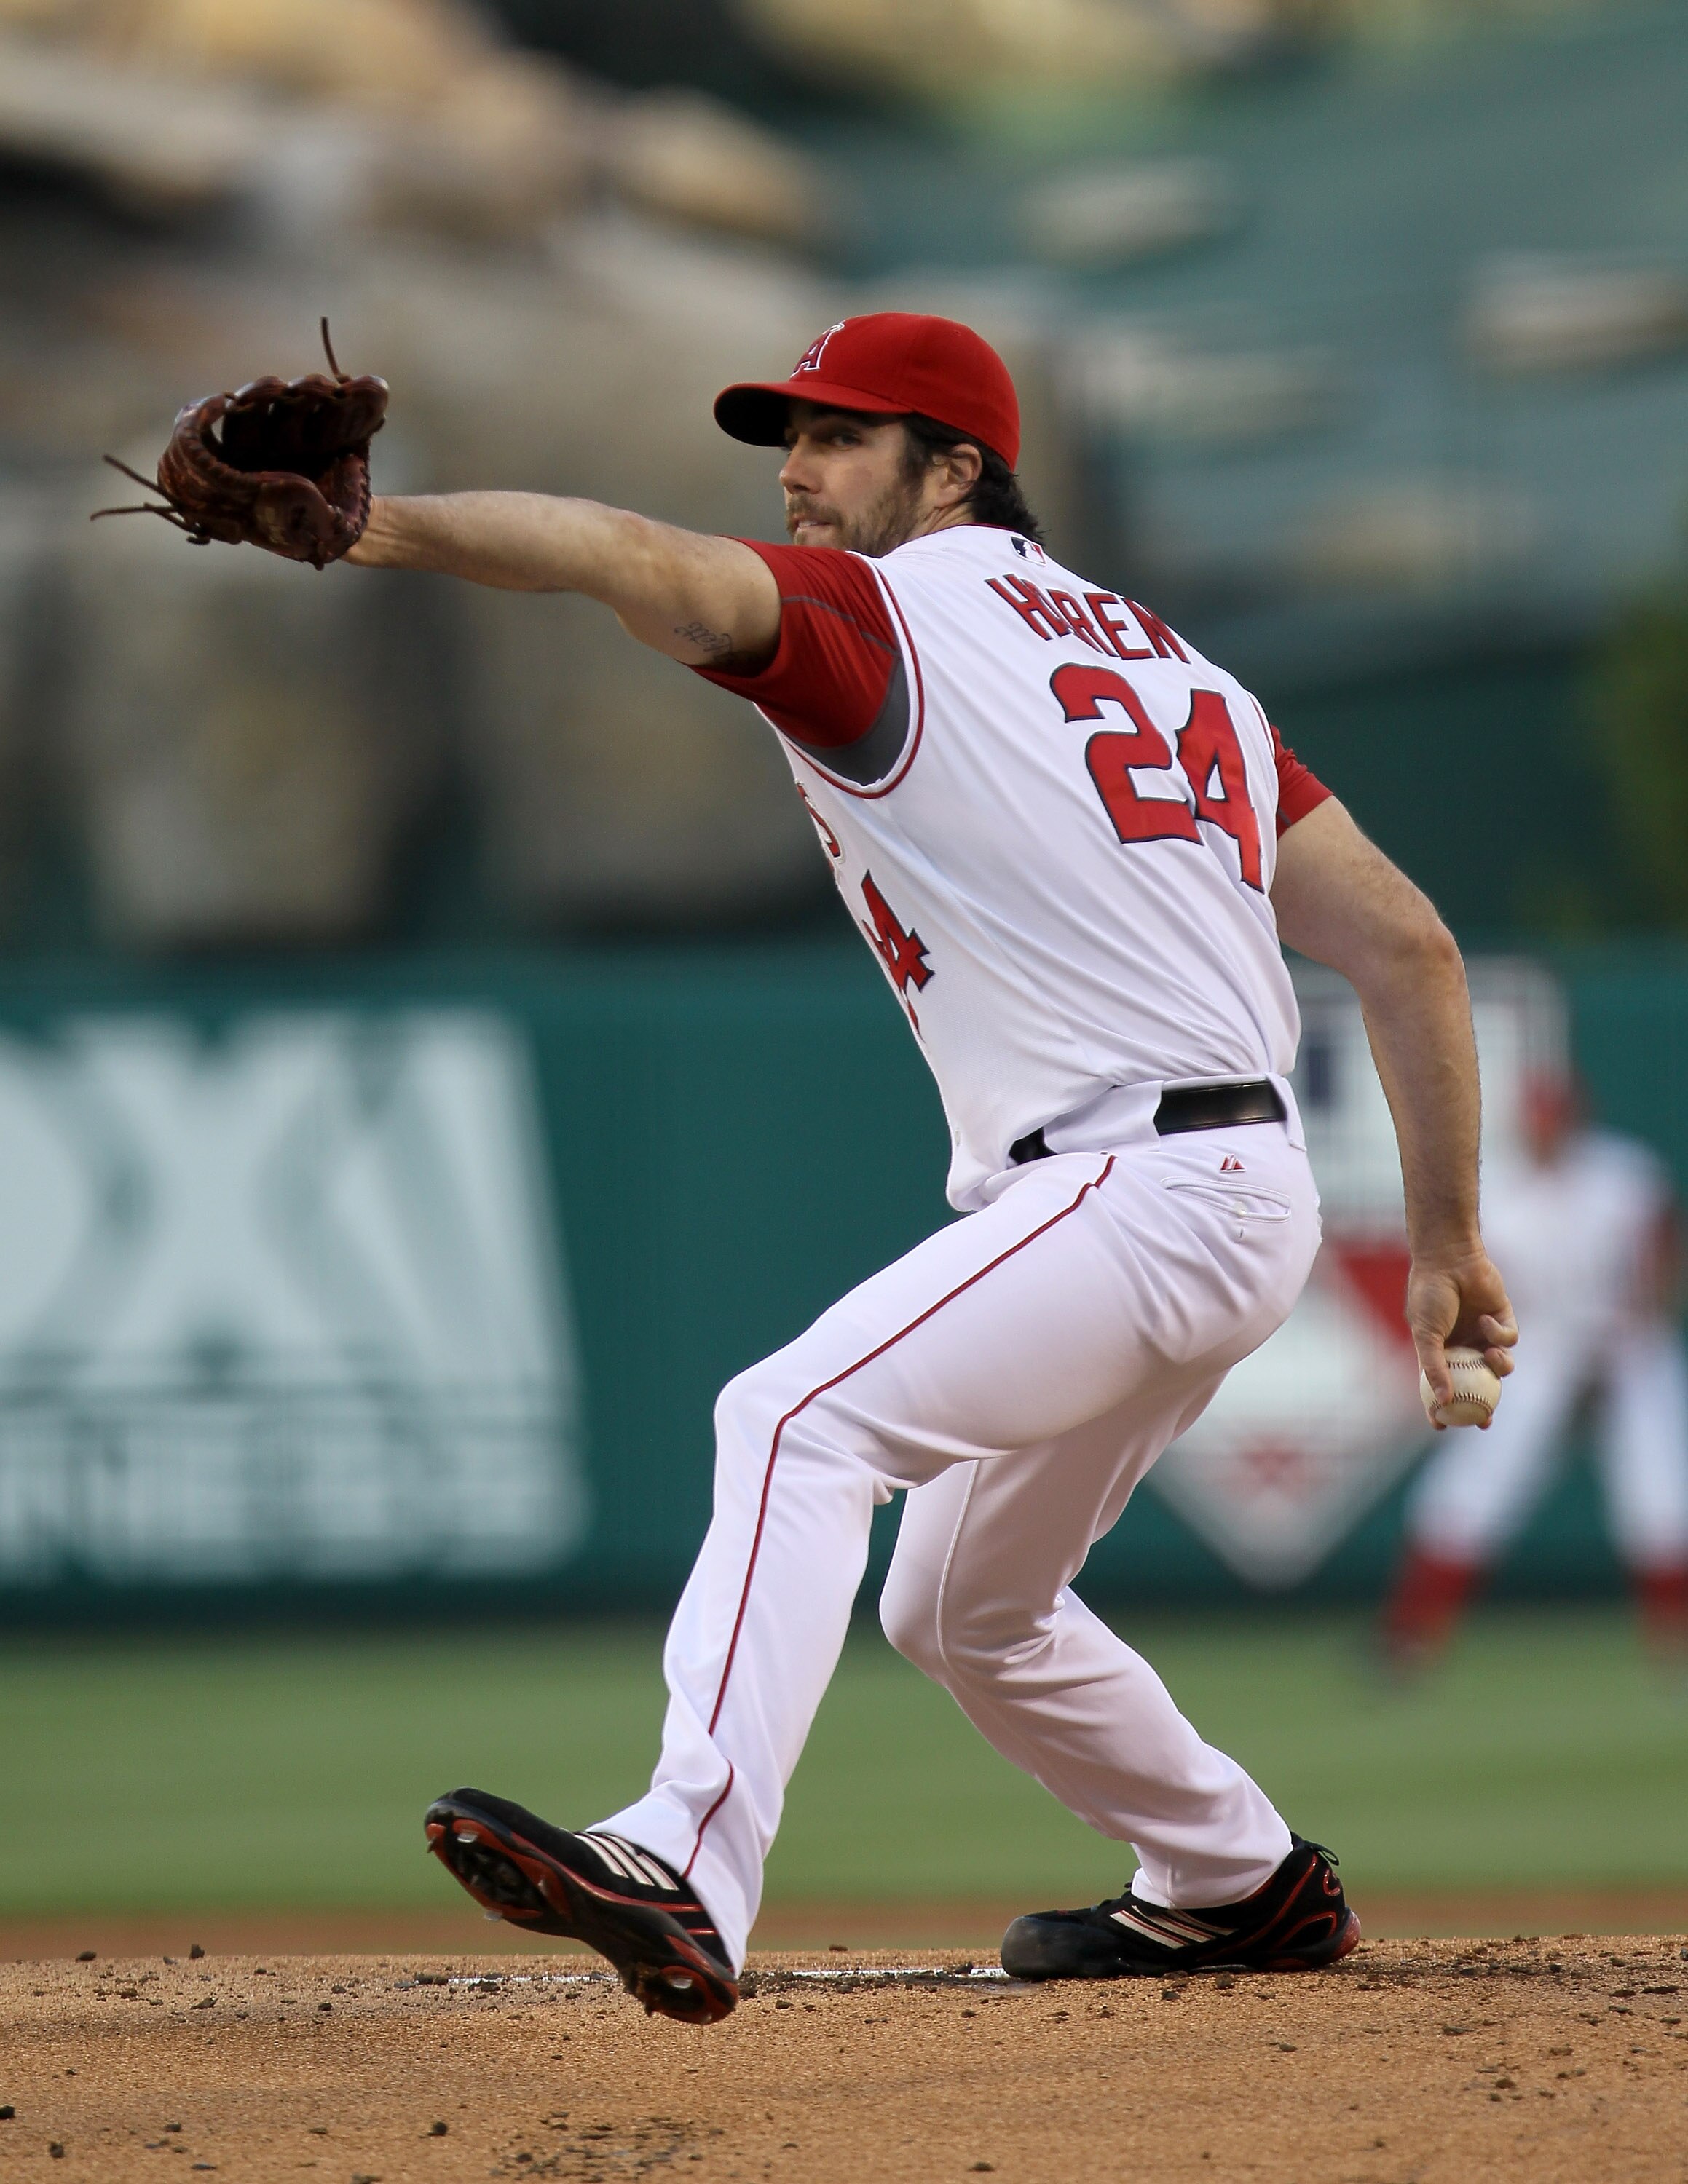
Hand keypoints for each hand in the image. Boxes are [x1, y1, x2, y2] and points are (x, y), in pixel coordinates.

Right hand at [1406, 1245, 1516, 1428]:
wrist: (1450, 1260)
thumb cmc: (1430, 1295)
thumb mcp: (1425, 1334)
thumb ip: (1433, 1367)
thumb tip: (1442, 1401)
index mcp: (1441, 1350)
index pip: (1441, 1386)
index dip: (1440, 1408)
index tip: (1442, 1425)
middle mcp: (1463, 1345)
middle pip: (1477, 1384)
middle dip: (1483, 1406)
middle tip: (1485, 1420)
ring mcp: (1483, 1334)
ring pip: (1499, 1365)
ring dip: (1500, 1367)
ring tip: (1491, 1357)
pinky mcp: (1502, 1320)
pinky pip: (1508, 1338)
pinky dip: (1499, 1334)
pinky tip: (1486, 1319)